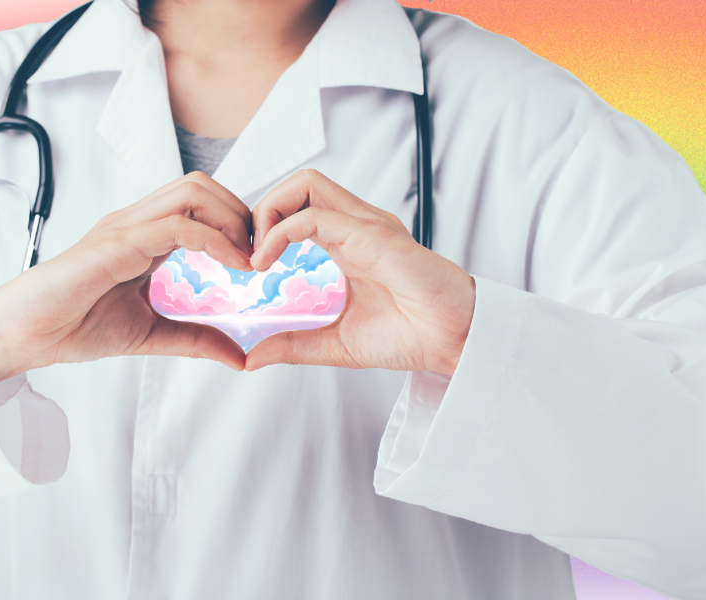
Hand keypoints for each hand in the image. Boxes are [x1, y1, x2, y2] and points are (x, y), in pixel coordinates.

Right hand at [0, 172, 252, 389]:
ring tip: (248, 257)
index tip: (258, 261)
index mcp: (143, 236)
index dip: (236, 224)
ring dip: (231, 218)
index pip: (200, 204)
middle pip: (200, 185)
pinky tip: (231, 264)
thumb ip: (194, 339)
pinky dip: (213, 239)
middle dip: (240, 212)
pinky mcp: (115, 242)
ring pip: (191, 192)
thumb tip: (238, 357)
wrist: (23, 335)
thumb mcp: (150, 334)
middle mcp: (135, 222)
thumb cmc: (72, 326)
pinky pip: (175, 225)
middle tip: (260, 253)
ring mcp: (124, 227)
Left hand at [245, 170, 475, 374]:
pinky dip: (281, 232)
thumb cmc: (412, 336)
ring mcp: (366, 226)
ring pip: (306, 184)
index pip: (299, 206)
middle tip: (248, 254)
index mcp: (350, 241)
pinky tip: (268, 263)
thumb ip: (295, 345)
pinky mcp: (373, 236)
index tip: (250, 265)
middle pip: (300, 183)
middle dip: (262, 209)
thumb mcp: (336, 343)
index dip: (266, 225)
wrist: (456, 342)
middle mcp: (357, 225)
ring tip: (257, 255)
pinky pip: (316, 215)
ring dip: (269, 211)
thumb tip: (253, 358)